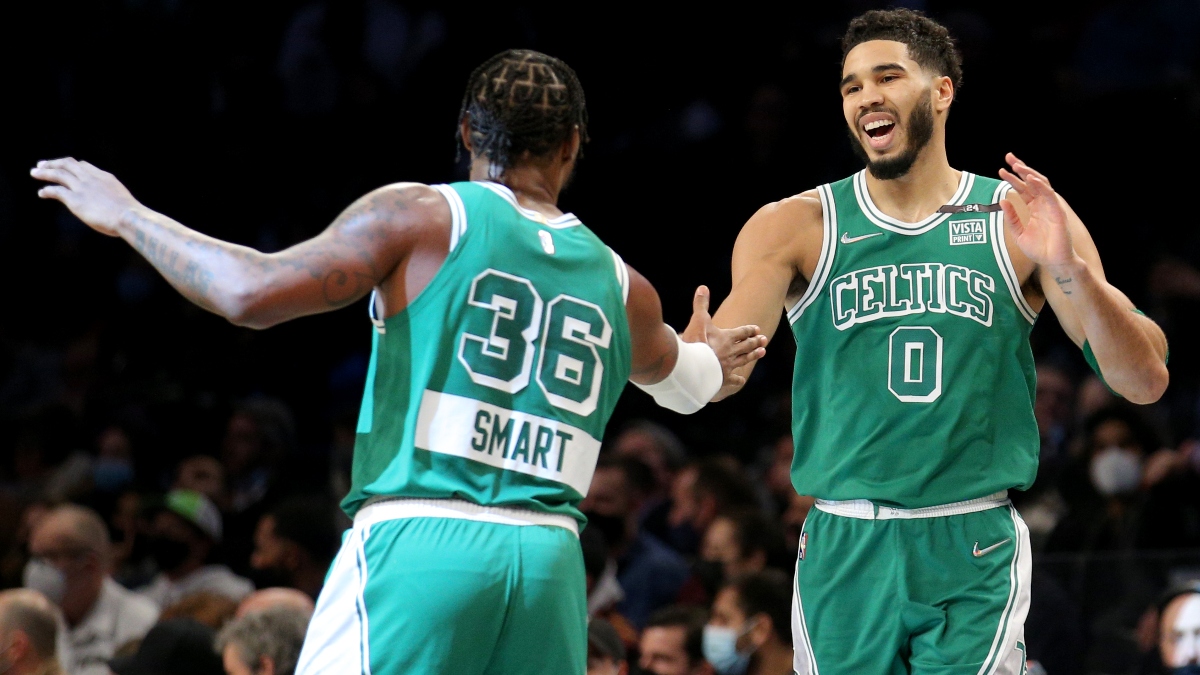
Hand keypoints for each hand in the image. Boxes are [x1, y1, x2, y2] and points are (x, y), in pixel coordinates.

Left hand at [31, 157, 139, 236]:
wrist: (128, 217)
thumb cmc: (130, 215)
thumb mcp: (124, 200)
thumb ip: (114, 199)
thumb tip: (115, 208)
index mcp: (105, 177)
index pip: (84, 165)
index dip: (72, 166)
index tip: (66, 168)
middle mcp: (91, 178)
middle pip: (68, 164)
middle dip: (54, 163)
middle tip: (43, 164)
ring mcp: (82, 188)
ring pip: (58, 174)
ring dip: (44, 172)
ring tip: (34, 172)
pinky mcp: (75, 200)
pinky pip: (56, 191)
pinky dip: (47, 190)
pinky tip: (41, 193)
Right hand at [680, 285, 766, 392]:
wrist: (692, 365)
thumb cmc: (695, 341)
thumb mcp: (698, 319)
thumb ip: (701, 304)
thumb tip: (703, 287)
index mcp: (727, 337)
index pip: (742, 332)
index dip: (749, 330)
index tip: (757, 329)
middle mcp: (731, 351)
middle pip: (746, 345)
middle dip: (755, 342)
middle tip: (764, 340)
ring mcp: (728, 365)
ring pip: (744, 359)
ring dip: (753, 355)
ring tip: (762, 353)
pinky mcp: (723, 377)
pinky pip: (733, 379)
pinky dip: (737, 380)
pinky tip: (741, 380)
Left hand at [998, 153, 1076, 267]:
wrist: (1053, 262)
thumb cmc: (1039, 249)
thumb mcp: (1019, 233)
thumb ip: (1011, 218)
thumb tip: (1003, 200)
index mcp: (1033, 208)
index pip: (1022, 188)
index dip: (1012, 178)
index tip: (1001, 169)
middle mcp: (1042, 204)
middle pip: (1031, 181)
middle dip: (1020, 168)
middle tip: (1009, 157)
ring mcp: (1050, 206)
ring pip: (1041, 184)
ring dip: (1029, 173)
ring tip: (1017, 165)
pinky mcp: (1058, 211)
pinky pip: (1049, 195)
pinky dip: (1041, 186)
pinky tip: (1031, 179)